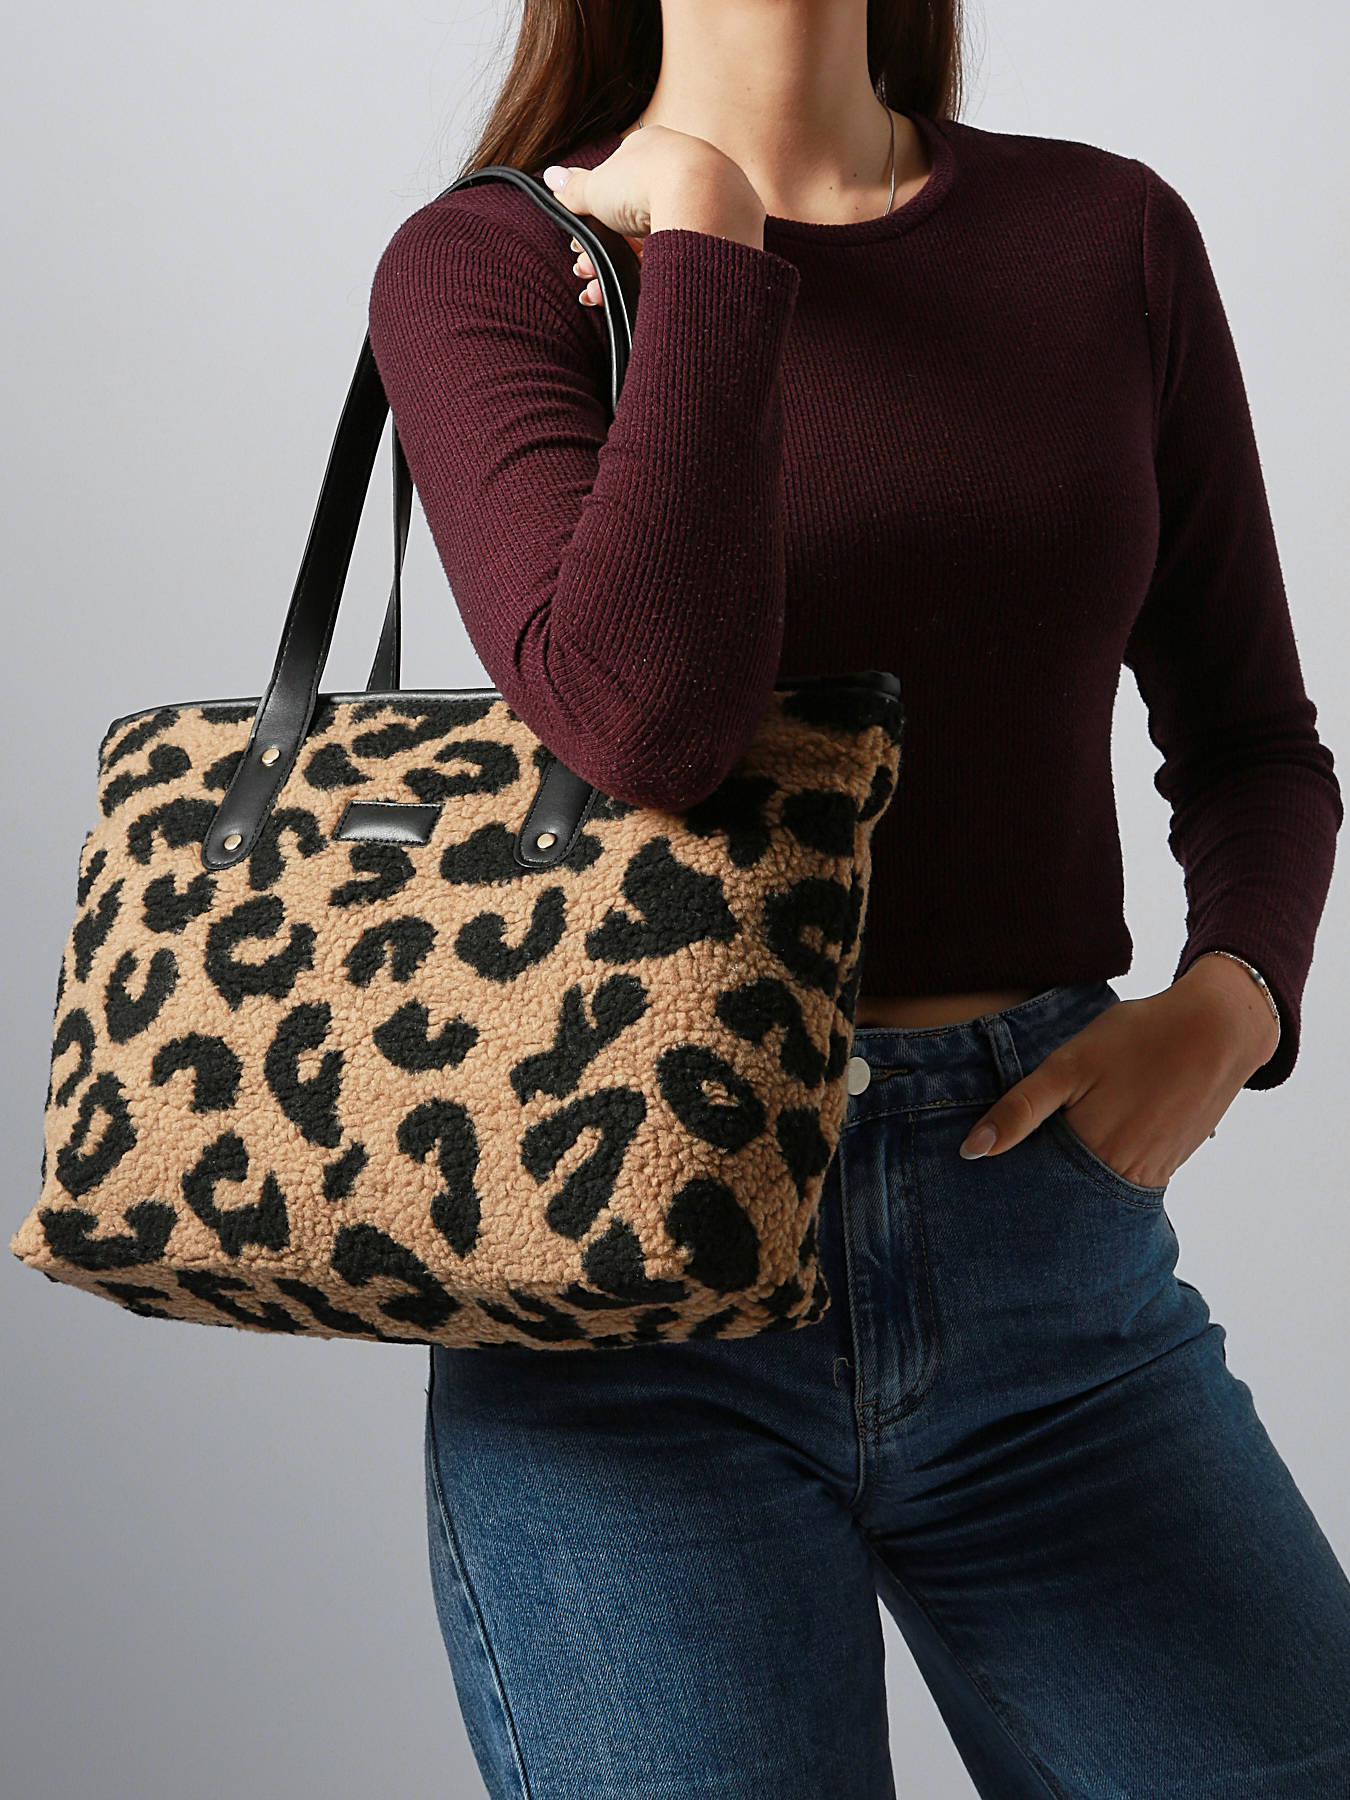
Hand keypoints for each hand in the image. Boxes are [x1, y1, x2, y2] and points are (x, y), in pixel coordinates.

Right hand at [542, 127, 766, 307]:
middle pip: (636, 217)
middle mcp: (684, 169)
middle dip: (604, 249)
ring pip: (658, 240)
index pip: (619, 185)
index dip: (596, 219)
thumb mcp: (597, 187)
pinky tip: (635, 293)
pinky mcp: (723, 232)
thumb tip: (552, 178)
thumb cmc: (649, 182)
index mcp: (655, 147)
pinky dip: (655, 276)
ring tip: (599, 290)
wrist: (704, 200)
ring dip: (622, 267)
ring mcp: (706, 200)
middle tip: (586, 270)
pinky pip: (682, 258)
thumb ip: (574, 188)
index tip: (581, 246)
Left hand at [956, 958, 1281, 1187]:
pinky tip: (1090, 1147)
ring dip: (1069, 1181)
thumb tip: (973, 1152)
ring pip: (1093, 1191)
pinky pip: (1122, 1183)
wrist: (1218, 1030)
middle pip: (1063, 1194)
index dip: (1008, 1177)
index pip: (1032, 1183)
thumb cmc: (1138, 1038)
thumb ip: (1021, 1109)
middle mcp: (1118, 1175)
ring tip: (1050, 1154)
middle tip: (1013, 1166)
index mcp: (1088, 1151)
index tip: (984, 1172)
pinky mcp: (1167, 1165)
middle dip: (1036, 1184)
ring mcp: (1147, 1174)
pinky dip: (1100, 1172)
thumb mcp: (1069, 1064)